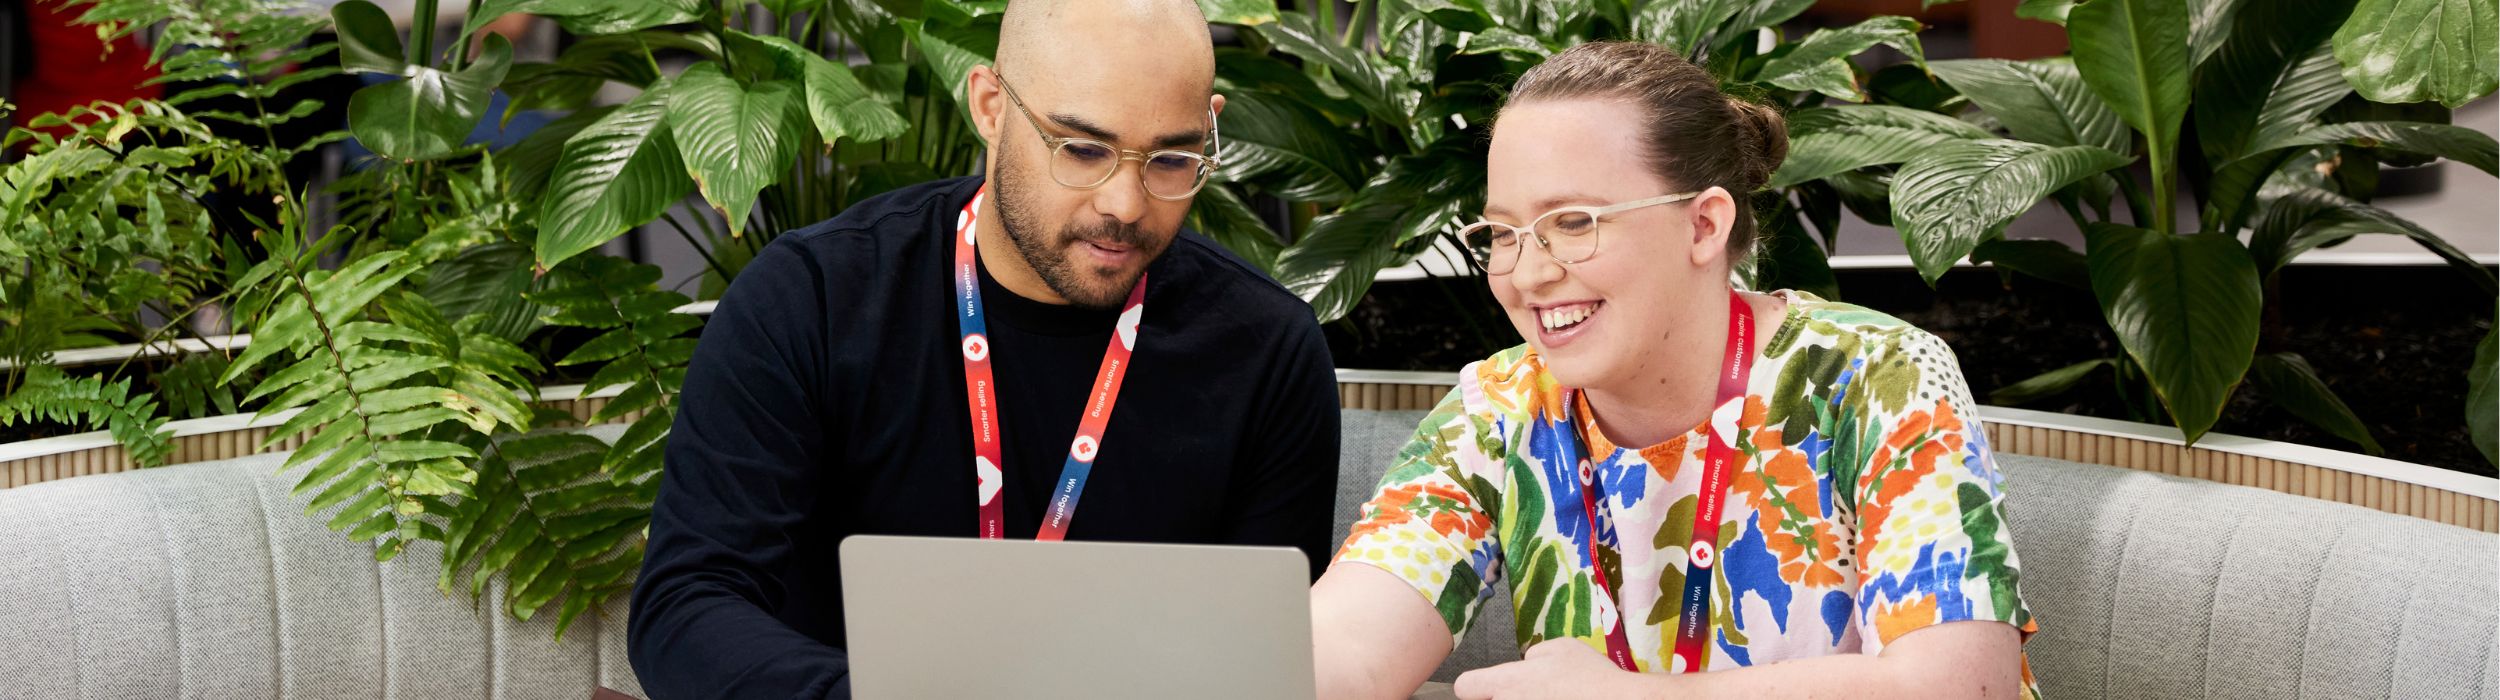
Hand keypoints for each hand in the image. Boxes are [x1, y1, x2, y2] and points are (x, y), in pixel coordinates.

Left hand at [1450, 639, 1655, 699]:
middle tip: (1533, 695)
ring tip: (1552, 699)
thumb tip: (1527, 662)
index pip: (1466, 687)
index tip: (1490, 687)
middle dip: (1505, 699)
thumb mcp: (1563, 647)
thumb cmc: (1591, 677)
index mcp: (1508, 682)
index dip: (1477, 685)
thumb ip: (1535, 654)